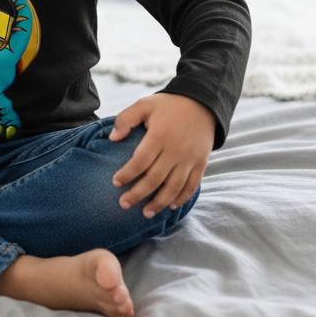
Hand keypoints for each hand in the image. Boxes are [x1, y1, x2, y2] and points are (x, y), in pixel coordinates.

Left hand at [109, 93, 215, 217]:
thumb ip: (126, 119)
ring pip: (173, 187)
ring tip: (145, 213)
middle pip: (155, 179)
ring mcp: (190, 159)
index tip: (116, 183)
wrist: (203, 103)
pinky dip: (181, 198)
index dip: (127, 174)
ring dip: (159, 203)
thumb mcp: (144, 104)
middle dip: (138, 194)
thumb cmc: (168, 105)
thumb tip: (112, 139)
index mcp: (160, 136)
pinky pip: (192, 185)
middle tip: (123, 204)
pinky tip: (169, 206)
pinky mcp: (201, 163)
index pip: (140, 161)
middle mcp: (176, 150)